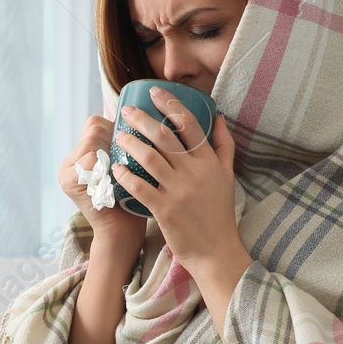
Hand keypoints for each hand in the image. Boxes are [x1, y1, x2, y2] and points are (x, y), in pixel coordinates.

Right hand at [59, 114, 145, 256]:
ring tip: (126, 167)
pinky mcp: (69, 182)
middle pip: (94, 128)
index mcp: (83, 154)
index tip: (133, 147)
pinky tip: (118, 176)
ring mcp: (66, 171)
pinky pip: (89, 158)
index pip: (96, 124)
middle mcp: (70, 161)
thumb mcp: (128, 166)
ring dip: (113, 151)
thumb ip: (124, 146)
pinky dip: (107, 164)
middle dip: (116, 139)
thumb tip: (142, 119)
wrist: (123, 233)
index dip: (117, 129)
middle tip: (130, 160)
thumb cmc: (133, 199)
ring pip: (92, 141)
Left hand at [109, 88, 248, 278]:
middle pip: (164, 137)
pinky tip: (115, 167)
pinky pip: (140, 188)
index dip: (170, 105)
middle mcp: (194, 173)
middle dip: (142, 119)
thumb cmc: (219, 213)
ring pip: (150, 159)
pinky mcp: (165, 210)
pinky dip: (126, 176)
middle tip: (125, 110)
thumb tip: (218, 117)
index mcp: (209, 162)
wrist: (216, 251)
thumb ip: (223, 146)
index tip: (154, 92)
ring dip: (130, 144)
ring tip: (117, 136)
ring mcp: (179, 191)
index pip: (189, 125)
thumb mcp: (227, 176)